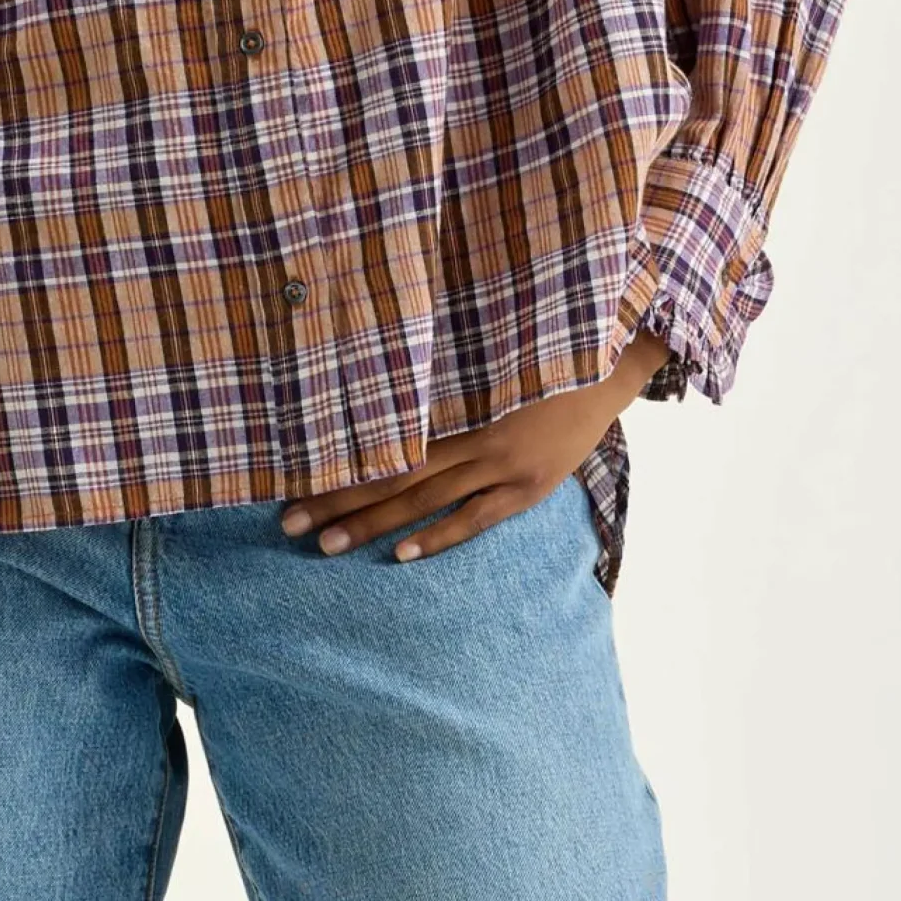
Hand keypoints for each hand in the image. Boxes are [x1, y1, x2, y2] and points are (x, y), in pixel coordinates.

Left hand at [279, 331, 670, 563]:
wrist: (612, 362)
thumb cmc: (540, 345)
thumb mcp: (485, 347)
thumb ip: (439, 366)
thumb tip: (378, 365)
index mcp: (458, 398)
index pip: (383, 438)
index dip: (339, 459)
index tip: (291, 475)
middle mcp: (473, 435)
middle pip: (393, 474)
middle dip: (337, 499)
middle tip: (287, 523)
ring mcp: (503, 465)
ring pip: (424, 501)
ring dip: (372, 524)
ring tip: (325, 545)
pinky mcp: (529, 486)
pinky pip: (476, 518)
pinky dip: (438, 537)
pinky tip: (400, 555)